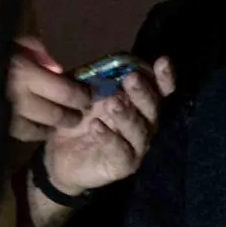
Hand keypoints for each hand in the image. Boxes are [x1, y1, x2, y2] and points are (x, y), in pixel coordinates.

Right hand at [0, 32, 91, 141]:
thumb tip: (54, 63)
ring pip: (39, 132)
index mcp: (21, 72)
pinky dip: (27, 132)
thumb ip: (29, 49)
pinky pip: (15, 136)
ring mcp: (2, 120)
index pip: (66, 90)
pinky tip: (30, 127)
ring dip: (51, 128)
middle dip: (72, 116)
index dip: (82, 95)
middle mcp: (17, 99)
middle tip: (77, 114)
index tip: (87, 95)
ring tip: (56, 123)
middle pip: (58, 116)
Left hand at [40, 58, 176, 197]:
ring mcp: (136, 146)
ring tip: (112, 104)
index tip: (162, 62)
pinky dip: (109, 138)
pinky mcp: (124, 165)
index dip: (164, 78)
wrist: (60, 157)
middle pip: (152, 109)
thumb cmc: (77, 122)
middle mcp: (143, 124)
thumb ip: (94, 80)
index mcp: (138, 104)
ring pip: (139, 130)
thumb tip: (103, 63)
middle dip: (143, 93)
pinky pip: (120, 151)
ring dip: (127, 116)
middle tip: (131, 79)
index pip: (159, 91)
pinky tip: (96, 127)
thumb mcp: (83, 96)